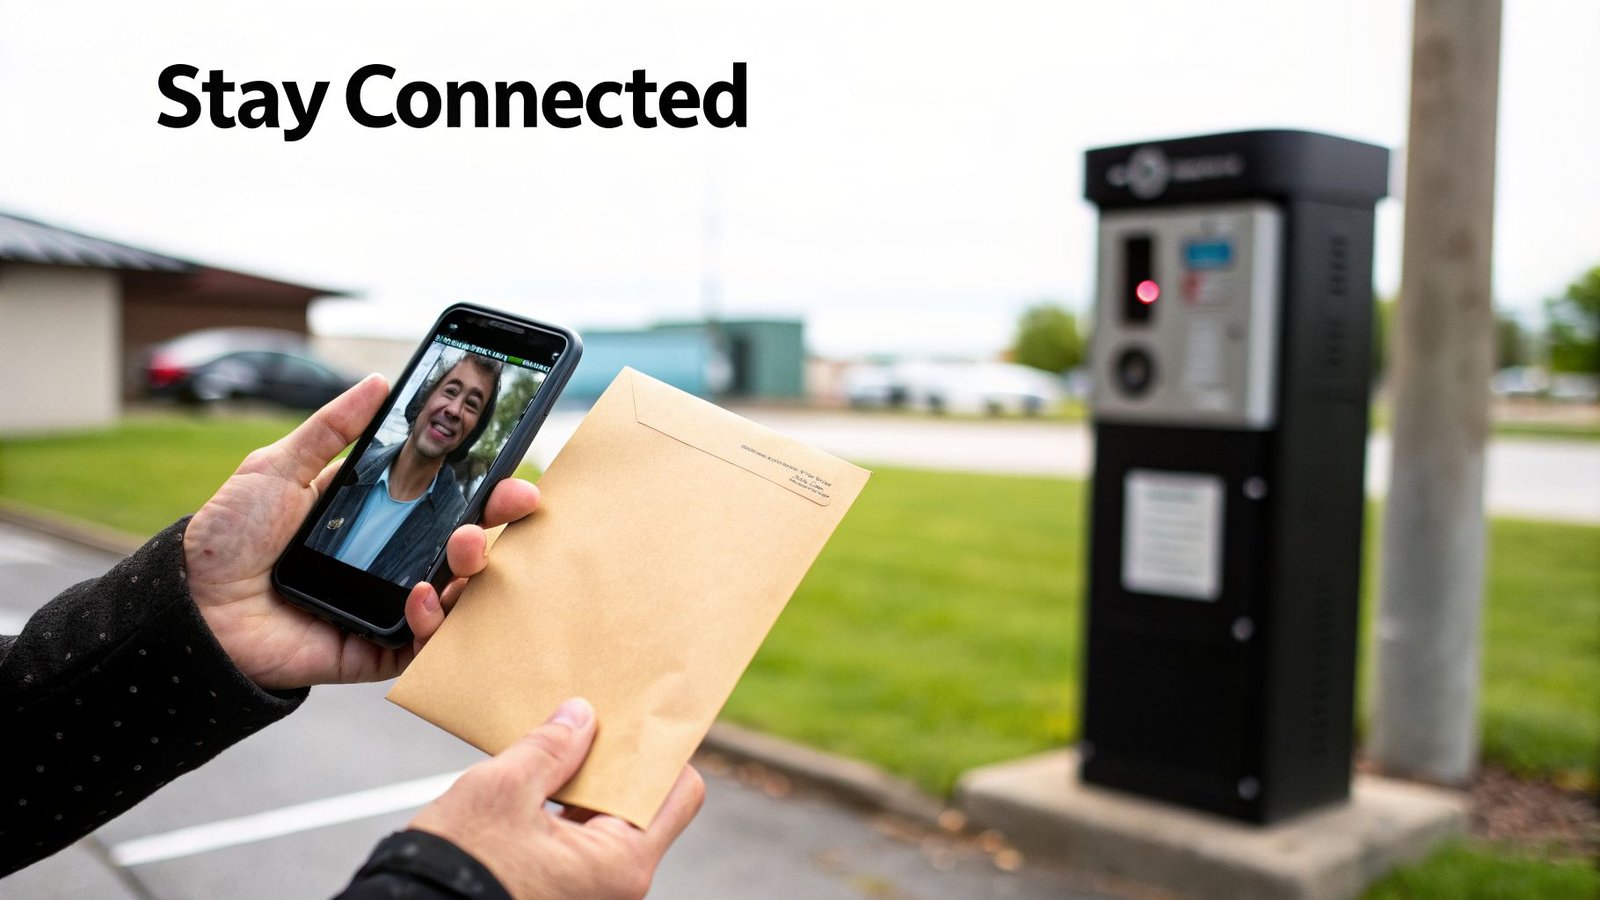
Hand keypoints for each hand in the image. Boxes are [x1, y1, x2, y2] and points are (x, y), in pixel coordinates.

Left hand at [183, 374, 540, 689]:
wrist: (190, 604)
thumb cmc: (227, 536)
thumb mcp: (279, 467)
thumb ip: (330, 428)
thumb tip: (377, 383)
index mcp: (376, 518)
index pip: (446, 501)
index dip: (486, 489)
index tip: (515, 475)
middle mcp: (390, 563)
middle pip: (464, 546)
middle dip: (496, 525)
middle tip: (509, 506)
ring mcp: (387, 608)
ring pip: (457, 595)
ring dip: (472, 568)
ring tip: (463, 547)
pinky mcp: (374, 649)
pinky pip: (422, 644)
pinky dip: (433, 621)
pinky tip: (420, 596)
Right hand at [409, 698, 704, 899]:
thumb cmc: (456, 869)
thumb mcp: (502, 790)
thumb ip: (550, 748)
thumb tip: (579, 716)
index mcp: (621, 863)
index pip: (679, 794)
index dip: (661, 752)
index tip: (639, 719)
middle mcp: (616, 886)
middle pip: (642, 805)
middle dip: (616, 762)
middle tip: (591, 722)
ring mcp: (590, 894)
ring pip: (608, 824)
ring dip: (587, 784)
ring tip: (558, 747)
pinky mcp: (561, 896)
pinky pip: (580, 844)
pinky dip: (566, 810)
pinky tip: (539, 783)